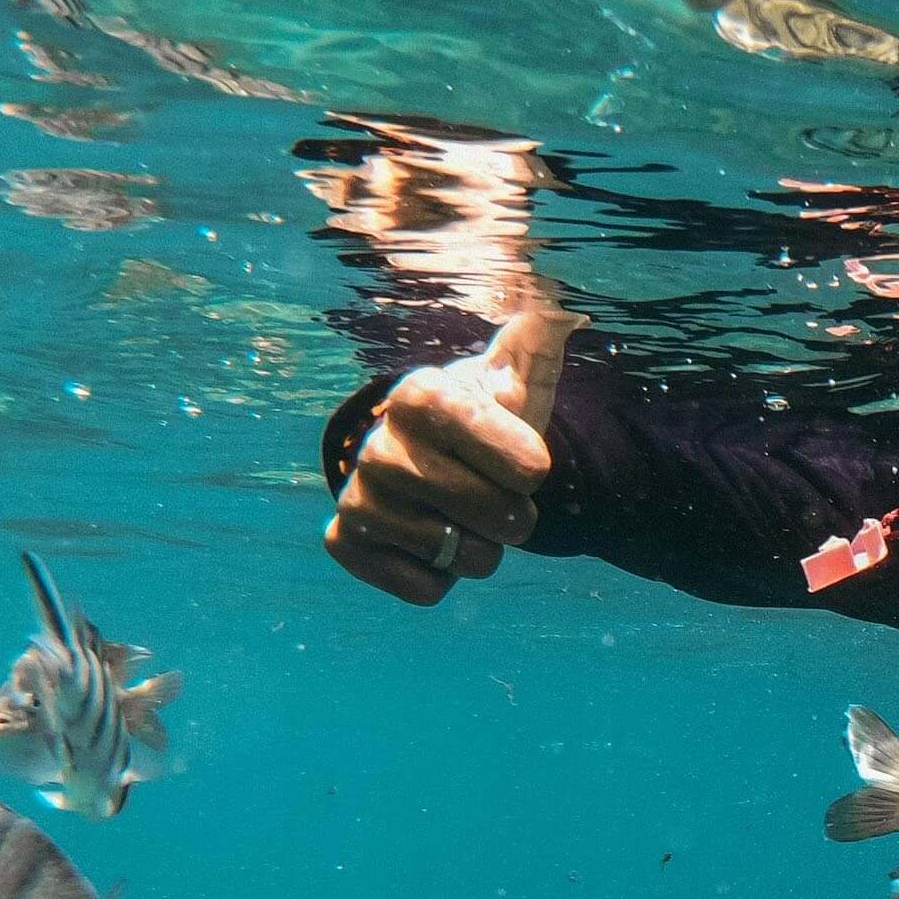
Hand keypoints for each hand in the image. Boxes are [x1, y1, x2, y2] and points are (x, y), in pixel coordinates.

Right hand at [324, 310, 587, 604]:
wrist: (435, 459)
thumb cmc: (488, 418)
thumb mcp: (519, 375)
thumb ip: (540, 340)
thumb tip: (554, 308)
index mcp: (421, 396)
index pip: (511, 457)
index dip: (526, 466)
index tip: (527, 462)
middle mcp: (377, 444)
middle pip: (496, 515)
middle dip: (516, 516)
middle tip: (499, 495)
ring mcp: (356, 495)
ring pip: (462, 557)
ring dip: (480, 549)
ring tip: (462, 516)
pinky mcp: (344, 541)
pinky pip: (424, 590)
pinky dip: (443, 578)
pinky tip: (430, 541)